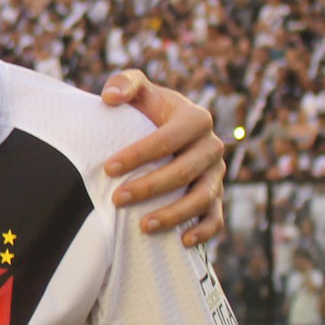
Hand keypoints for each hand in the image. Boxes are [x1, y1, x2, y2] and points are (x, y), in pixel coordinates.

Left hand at [99, 69, 227, 245]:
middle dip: (149, 187)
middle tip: (116, 199)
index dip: (138, 154)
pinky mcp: (216, 197)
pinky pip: (216, 217)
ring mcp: (216, 174)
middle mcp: (212, 146)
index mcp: (196, 119)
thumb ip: (124, 83)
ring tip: (142, 226)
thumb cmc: (147, 110)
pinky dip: (203, 231)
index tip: (108, 168)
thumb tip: (109, 98)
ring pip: (202, 198)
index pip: (168, 138)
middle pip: (184, 171)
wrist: (163, 131)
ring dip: (174, 214)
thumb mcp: (138, 89)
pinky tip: (181, 241)